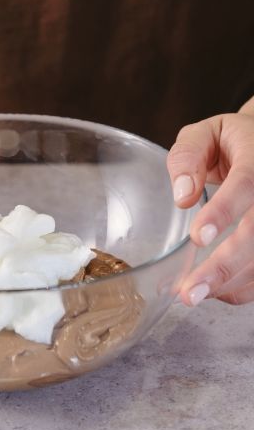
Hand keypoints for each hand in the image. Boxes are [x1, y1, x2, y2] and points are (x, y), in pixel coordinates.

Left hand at [168, 112, 253, 304]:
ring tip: (194, 295)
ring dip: (234, 282)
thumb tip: (183, 195)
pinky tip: (217, 292)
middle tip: (191, 292)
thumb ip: (188, 157)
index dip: (226, 211)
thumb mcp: (203, 133)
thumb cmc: (230, 140)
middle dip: (227, 265)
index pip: (249, 184)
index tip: (198, 237)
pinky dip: (246, 286)